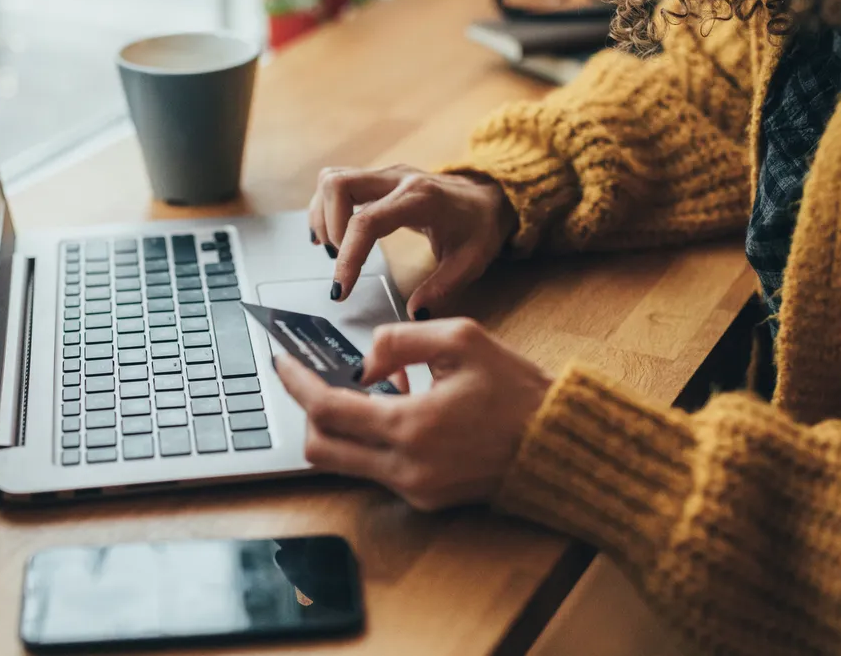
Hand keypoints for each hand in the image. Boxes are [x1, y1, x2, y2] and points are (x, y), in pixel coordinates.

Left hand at [273, 318, 552, 510]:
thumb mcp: (462, 339)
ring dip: (341, 426)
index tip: (281, 362)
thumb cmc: (517, 391)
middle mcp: (406, 467)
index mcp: (411, 426)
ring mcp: (414, 489)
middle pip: (320, 448)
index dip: (296, 383)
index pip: (327, 409)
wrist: (558, 445)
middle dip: (308, 411)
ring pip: (343, 462)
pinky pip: (375, 470)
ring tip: (367, 389)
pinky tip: (396, 410)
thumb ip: (399, 340)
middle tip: (312, 379)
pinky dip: (371, 439)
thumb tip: (363, 362)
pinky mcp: (425, 499)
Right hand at [308, 165, 513, 318]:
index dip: (348, 257)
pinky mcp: (378, 178)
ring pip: (332, 179)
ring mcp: (385, 174)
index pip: (367, 222)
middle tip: (340, 261)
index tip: (341, 289)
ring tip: (335, 250)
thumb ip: (442, 289)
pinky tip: (332, 235)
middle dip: (329, 228)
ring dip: (323, 216)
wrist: (488, 197)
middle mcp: (398, 179)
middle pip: (338, 185)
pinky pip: (338, 183)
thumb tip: (414, 313)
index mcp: (420, 199)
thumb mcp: (471, 262)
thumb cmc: (479, 227)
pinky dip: (326, 208)